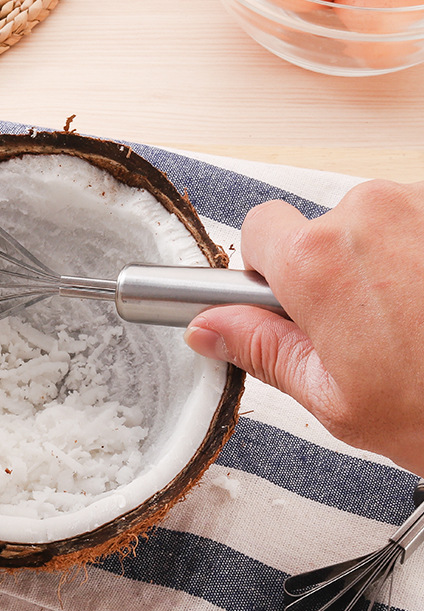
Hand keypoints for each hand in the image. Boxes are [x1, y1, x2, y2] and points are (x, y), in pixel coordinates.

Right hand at [185, 179, 423, 475]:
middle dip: (328, 271)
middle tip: (358, 332)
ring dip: (383, 264)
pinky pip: (421, 226)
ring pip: (376, 224)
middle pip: (320, 226)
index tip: (283, 300)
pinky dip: (423, 260)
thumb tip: (208, 328)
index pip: (257, 228)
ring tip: (413, 324)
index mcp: (319, 261)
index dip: (264, 269)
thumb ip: (259, 348)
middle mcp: (373, 212)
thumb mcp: (332, 398)